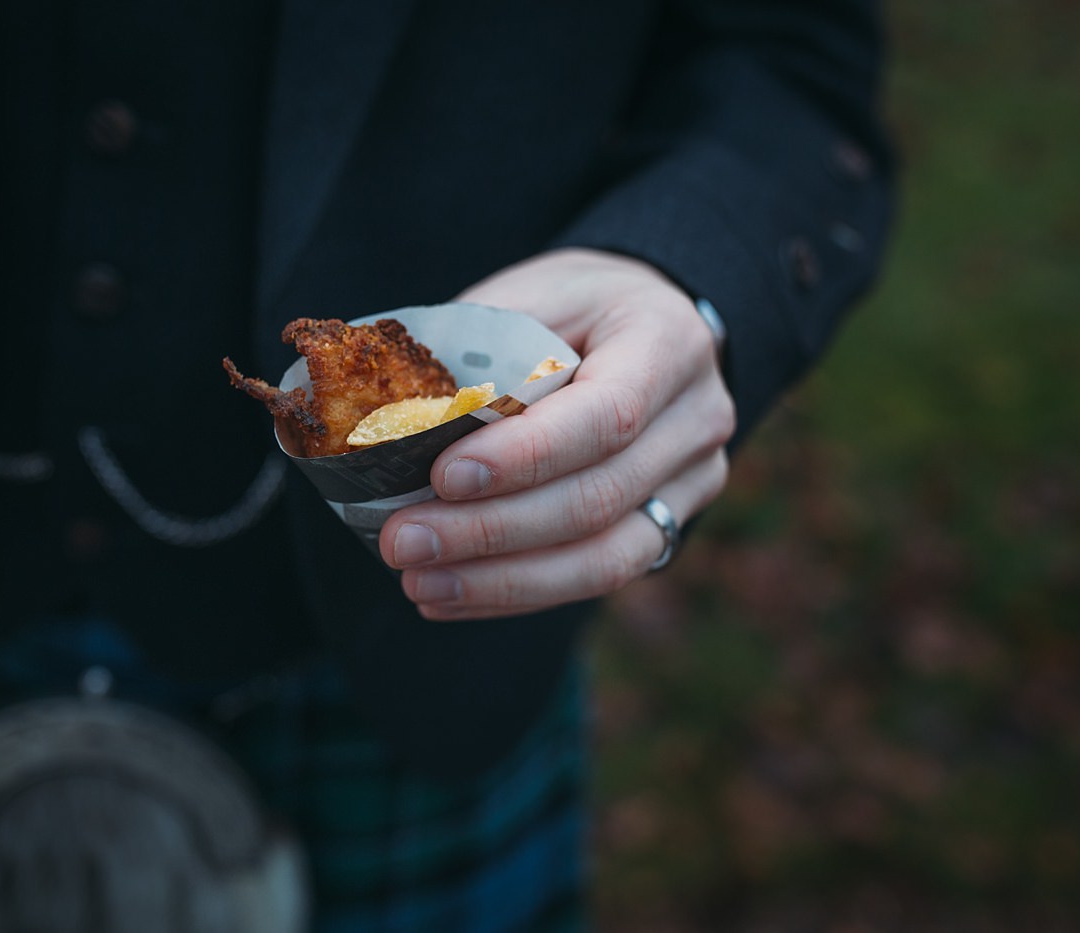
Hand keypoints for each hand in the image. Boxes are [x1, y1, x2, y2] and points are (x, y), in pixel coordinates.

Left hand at [380, 248, 734, 619]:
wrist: (648, 321)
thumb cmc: (573, 306)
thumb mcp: (530, 295)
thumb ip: (478, 352)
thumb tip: (382, 417)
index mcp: (668, 342)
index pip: (608, 415)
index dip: (526, 456)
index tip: (442, 476)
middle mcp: (697, 419)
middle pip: (599, 498)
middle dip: (492, 531)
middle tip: (401, 542)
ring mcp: (692, 483)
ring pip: (606, 557)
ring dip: (502, 580)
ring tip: (418, 582)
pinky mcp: (668, 526)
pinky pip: (598, 577)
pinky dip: (518, 593)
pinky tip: (449, 595)